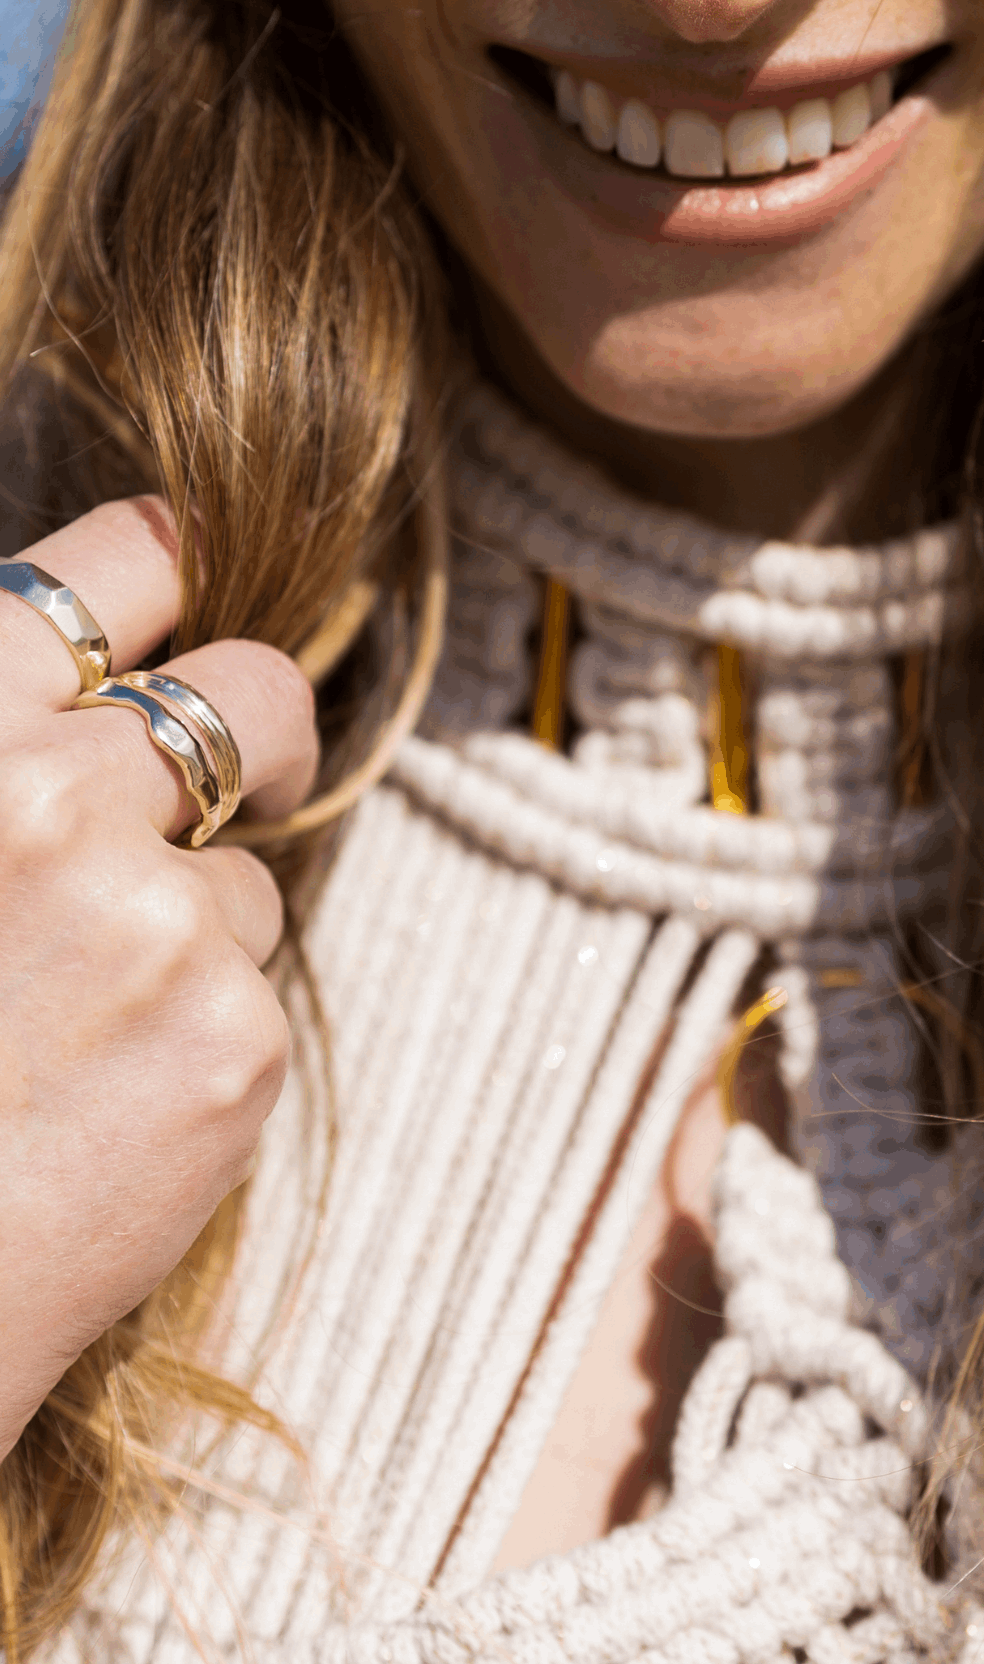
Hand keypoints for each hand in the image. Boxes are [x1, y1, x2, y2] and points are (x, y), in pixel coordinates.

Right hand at [0, 500, 316, 1455]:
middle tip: (249, 752)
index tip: (176, 569)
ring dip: (187, 917)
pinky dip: (196, 1024)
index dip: (152, 570)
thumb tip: (63, 690)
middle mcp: (46, 802)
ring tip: (70, 1017)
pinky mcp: (233, 1039)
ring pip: (242, 869)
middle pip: (247, 697)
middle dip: (257, 721)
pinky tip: (101, 1094)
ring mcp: (154, 922)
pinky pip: (249, 985)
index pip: (100, 579)